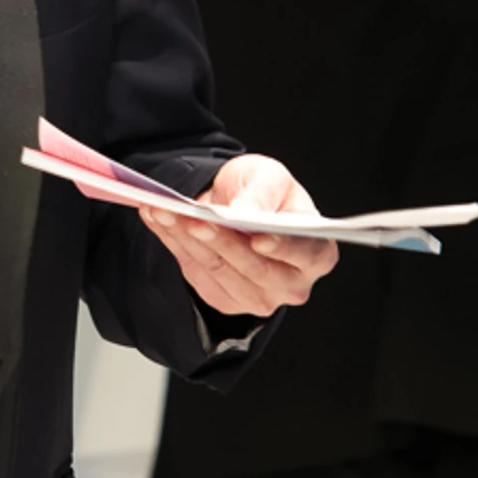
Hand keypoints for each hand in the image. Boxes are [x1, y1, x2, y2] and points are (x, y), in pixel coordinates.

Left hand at [141, 154, 338, 318]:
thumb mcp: (269, 177)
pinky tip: (160, 220)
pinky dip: (174, 244)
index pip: (305, 253)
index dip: (283, 247)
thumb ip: (261, 195)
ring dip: (187, 240)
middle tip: (195, 219)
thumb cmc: (264, 193)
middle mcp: (291, 283)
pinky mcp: (225, 300)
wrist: (236, 204)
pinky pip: (195, 274)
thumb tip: (244, 215)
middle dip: (220, 241)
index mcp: (316, 253)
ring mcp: (258, 298)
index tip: (259, 238)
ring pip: (218, 271)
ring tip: (165, 212)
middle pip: (254, 267)